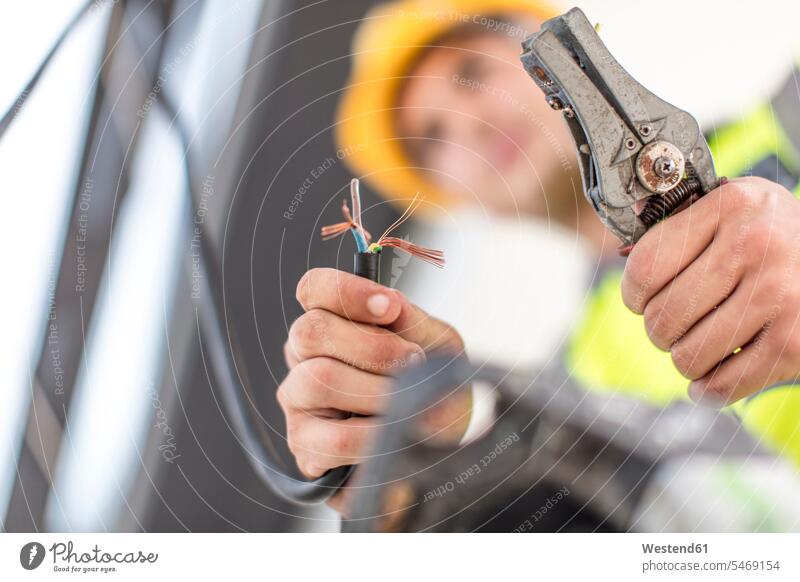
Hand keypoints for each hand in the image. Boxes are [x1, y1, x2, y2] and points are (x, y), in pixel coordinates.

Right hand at [277, 268, 466, 507]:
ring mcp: (297, 399)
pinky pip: (335, 439)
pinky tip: (395, 434)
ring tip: (409, 401)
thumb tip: (391, 302)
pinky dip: (376, 436)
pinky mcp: (305, 445)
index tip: (391, 308)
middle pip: (311, 331)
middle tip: (414, 361)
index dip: (347, 292)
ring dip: (377, 391)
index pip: (313, 289)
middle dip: (373, 347)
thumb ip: (411, 320)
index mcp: (330, 320)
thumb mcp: (434, 343)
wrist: (436, 437)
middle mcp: (304, 355)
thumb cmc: (426, 380)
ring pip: (320, 380)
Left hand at [622, 177, 799, 406]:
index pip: (644, 267)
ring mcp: (778, 294)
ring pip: (687, 355)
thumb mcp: (734, 208)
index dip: (632, 294)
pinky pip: (724, 384)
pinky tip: (709, 377)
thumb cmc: (774, 234)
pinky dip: (708, 389)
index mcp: (730, 205)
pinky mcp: (795, 341)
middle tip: (674, 325)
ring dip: (685, 358)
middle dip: (659, 329)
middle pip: (662, 316)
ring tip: (699, 345)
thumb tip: (622, 255)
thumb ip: (681, 225)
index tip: (640, 300)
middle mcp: (754, 244)